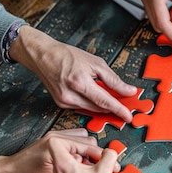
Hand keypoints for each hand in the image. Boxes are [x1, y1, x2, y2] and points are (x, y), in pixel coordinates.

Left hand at [4, 128, 116, 172]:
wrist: (7, 172)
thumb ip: (80, 172)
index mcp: (57, 142)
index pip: (88, 147)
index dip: (102, 159)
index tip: (112, 168)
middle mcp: (57, 135)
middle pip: (88, 141)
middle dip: (98, 155)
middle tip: (107, 169)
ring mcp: (55, 136)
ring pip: (83, 141)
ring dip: (90, 153)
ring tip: (95, 168)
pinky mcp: (54, 141)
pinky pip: (74, 143)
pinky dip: (81, 153)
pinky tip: (82, 166)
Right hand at [9, 26, 137, 121]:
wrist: (43, 56)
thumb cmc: (67, 56)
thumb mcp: (95, 63)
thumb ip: (113, 80)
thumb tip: (128, 90)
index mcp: (80, 83)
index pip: (104, 101)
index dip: (119, 110)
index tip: (129, 116)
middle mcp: (70, 95)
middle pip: (98, 108)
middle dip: (113, 107)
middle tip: (125, 105)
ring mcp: (64, 101)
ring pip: (91, 109)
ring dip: (102, 106)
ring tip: (111, 98)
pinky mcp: (61, 104)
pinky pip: (82, 107)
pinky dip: (91, 103)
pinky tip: (93, 95)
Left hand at [51, 142, 119, 172]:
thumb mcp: (103, 172)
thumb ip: (109, 156)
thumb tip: (110, 152)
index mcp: (62, 161)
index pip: (61, 140)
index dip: (77, 141)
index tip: (89, 148)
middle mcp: (59, 166)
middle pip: (71, 147)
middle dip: (89, 150)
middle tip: (102, 157)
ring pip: (75, 157)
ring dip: (91, 159)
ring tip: (104, 167)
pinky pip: (77, 166)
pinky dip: (88, 167)